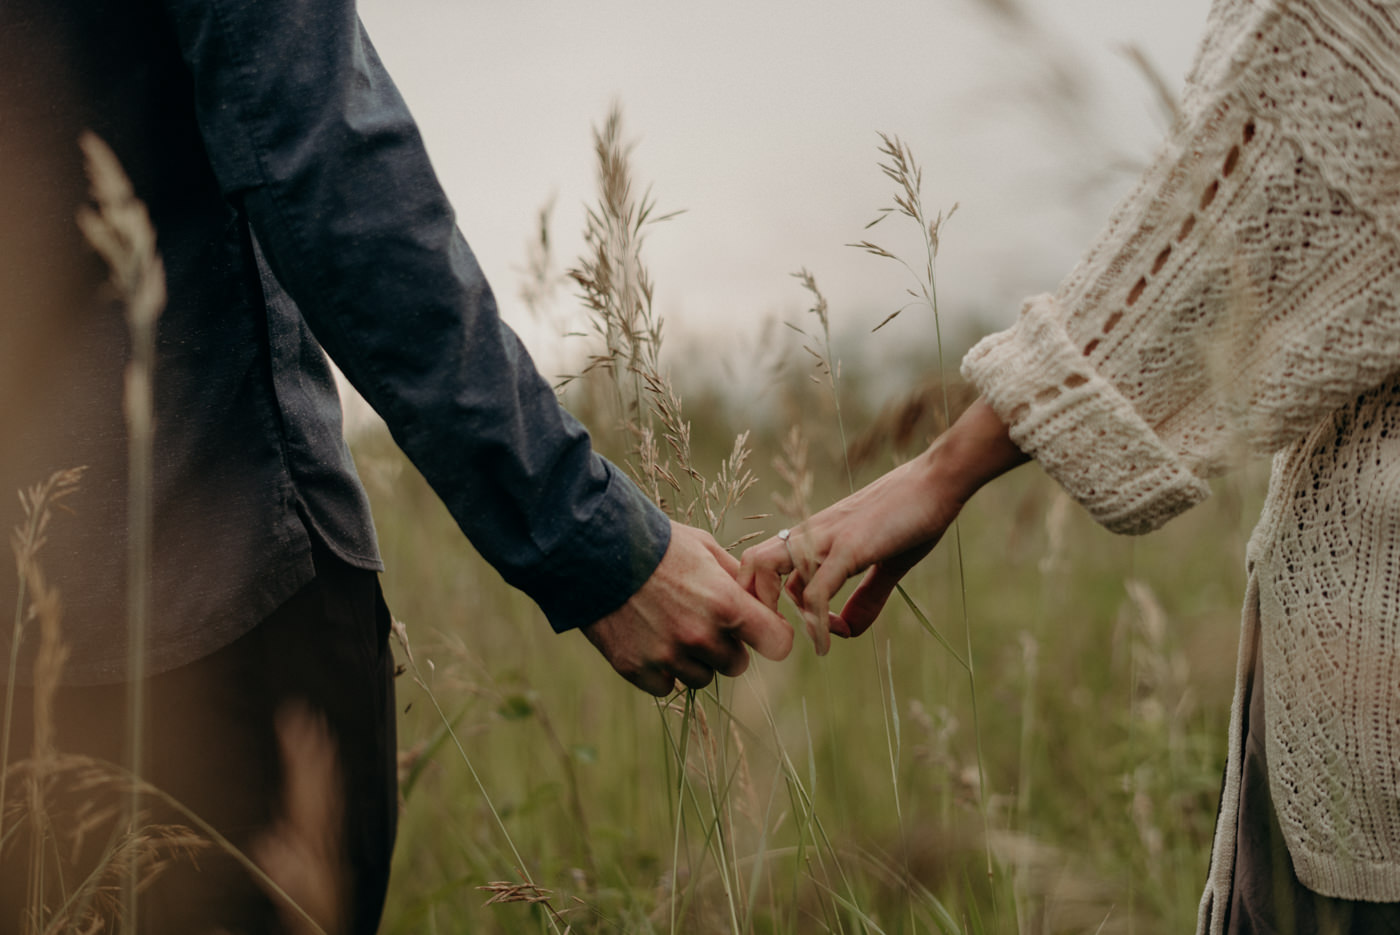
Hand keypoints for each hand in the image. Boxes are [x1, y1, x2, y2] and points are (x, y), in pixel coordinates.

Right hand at [580, 521, 794, 694]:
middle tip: (702, 620)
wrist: (593, 552)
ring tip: (670, 626)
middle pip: (736, 664)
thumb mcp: (704, 548)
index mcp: (725, 604)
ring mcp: (667, 657)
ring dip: (693, 659)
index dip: (772, 637)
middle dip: (726, 645)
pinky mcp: (637, 670)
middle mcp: (700, 637)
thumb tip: (761, 597)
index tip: (762, 631)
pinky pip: (666, 685)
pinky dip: (661, 669)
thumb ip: (736, 577)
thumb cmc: (655, 544)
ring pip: (702, 678)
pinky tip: (648, 639)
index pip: (776, 644)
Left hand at [738, 398, 1026, 651]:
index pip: (766, 565)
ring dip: (769, 609)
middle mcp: (811, 533)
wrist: (938, 480)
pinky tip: (826, 644)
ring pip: (766, 567)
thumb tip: (845, 631)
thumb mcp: (886, 563)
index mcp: (815, 534)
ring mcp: (827, 538)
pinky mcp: (850, 546)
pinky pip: (818, 590)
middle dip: (751, 603)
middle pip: (751, 562)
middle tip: (776, 637)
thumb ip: (865, 597)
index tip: (797, 628)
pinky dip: (816, 623)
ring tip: (792, 641)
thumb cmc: (914, 515)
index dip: (770, 600)